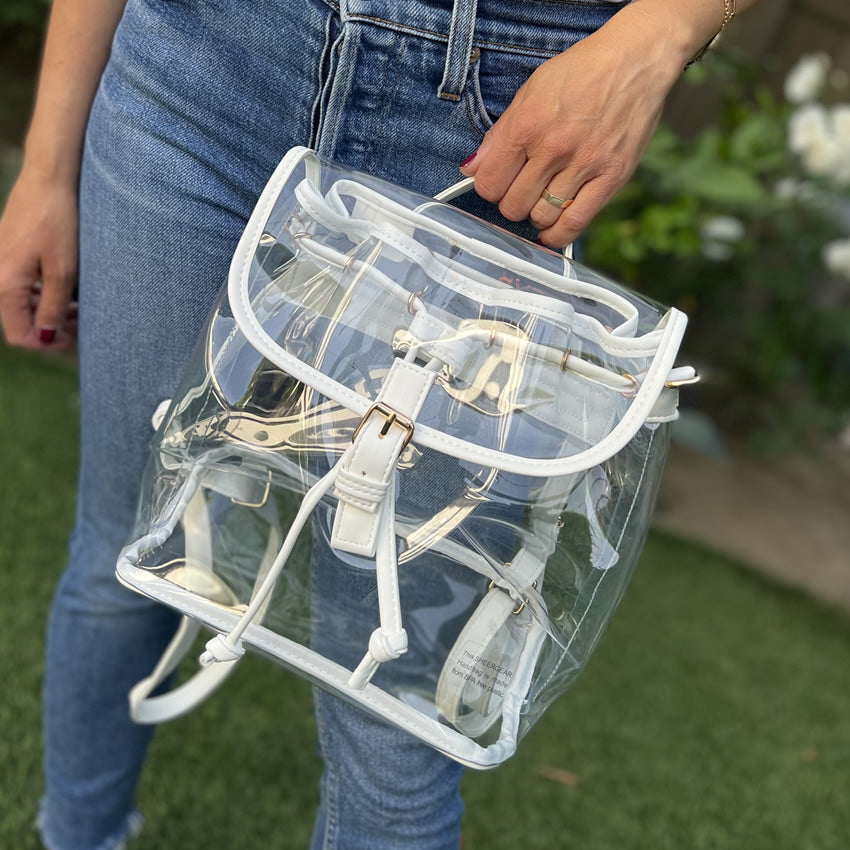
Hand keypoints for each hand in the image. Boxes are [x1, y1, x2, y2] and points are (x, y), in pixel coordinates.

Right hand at [0, 165, 78, 349]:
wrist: (48, 178)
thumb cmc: (58, 221)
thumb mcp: (63, 270)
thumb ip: (52, 307)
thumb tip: (45, 337)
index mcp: (5, 284)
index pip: (18, 335)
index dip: (46, 343)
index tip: (72, 337)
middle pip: (19, 321)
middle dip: (50, 329)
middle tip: (80, 325)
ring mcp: (2, 263)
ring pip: (22, 305)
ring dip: (49, 313)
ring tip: (78, 311)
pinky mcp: (10, 253)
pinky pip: (22, 287)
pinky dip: (43, 296)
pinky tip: (66, 293)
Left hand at [459, 5, 689, 247]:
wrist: (636, 59)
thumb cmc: (581, 72)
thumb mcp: (530, 91)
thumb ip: (499, 135)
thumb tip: (471, 169)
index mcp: (527, 125)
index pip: (489, 183)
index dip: (489, 187)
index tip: (498, 182)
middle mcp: (554, 148)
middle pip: (512, 205)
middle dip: (511, 202)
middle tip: (522, 190)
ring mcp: (584, 165)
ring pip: (541, 217)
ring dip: (535, 214)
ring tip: (542, 199)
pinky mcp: (611, 178)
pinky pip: (576, 223)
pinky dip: (558, 235)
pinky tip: (551, 230)